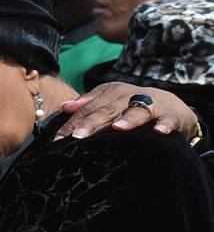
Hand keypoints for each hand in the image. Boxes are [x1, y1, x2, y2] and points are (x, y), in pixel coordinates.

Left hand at [55, 82, 197, 140]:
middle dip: (92, 123)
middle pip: (107, 110)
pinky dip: (164, 125)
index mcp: (112, 92)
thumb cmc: (133, 106)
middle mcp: (129, 96)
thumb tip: (63, 107)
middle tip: (77, 136)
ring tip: (117, 128)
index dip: (72, 123)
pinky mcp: (171, 115)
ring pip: (137, 111)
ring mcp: (151, 105)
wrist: (173, 107)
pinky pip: (168, 120)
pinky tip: (159, 131)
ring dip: (128, 119)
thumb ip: (88, 103)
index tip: (58, 138)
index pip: (88, 108)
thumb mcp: (110, 101)